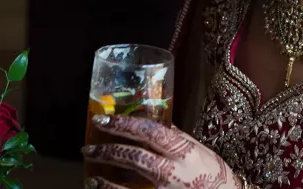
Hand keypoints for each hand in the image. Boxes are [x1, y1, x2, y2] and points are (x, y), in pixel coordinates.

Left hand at [83, 114, 241, 188]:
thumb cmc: (214, 176)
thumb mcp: (199, 152)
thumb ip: (177, 139)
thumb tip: (155, 125)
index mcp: (184, 150)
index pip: (150, 131)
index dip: (124, 124)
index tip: (103, 119)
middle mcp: (174, 169)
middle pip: (134, 155)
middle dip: (107, 149)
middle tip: (88, 145)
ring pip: (127, 181)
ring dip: (105, 176)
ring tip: (91, 170)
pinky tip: (99, 187)